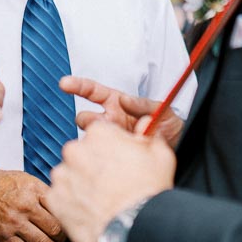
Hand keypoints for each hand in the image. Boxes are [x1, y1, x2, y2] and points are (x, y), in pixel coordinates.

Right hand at [0, 169, 65, 241]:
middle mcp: (26, 206)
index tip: (70, 225)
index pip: (61, 209)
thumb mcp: (24, 178)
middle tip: (65, 241)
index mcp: (34, 189)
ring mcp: (15, 223)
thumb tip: (61, 205)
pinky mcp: (4, 237)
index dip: (68, 220)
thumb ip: (42, 192)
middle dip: (63, 238)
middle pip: (55, 229)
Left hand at [47, 119, 175, 241]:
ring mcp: (62, 175)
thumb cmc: (147, 192)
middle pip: (81, 153)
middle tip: (110, 183)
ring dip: (80, 184)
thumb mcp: (160, 155)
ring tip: (100, 200)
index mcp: (99, 134)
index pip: (100, 134)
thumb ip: (149, 136)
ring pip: (69, 175)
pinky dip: (71, 203)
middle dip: (92, 165)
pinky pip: (60, 197)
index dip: (111, 148)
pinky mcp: (54, 198)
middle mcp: (75, 150)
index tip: (118, 162)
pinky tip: (89, 211)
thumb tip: (147, 127)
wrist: (134, 227)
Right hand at [61, 75, 184, 146]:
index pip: (92, 92)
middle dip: (88, 121)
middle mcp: (110, 120)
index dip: (78, 86)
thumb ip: (141, 103)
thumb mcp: (160, 109)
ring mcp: (110, 138)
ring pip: (89, 138)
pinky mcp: (112, 155)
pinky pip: (98, 155)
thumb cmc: (169, 124)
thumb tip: (123, 99)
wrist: (178, 150)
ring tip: (117, 143)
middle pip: (84, 118)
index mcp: (117, 103)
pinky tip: (115, 157)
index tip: (64, 84)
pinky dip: (102, 154)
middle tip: (104, 125)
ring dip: (97, 140)